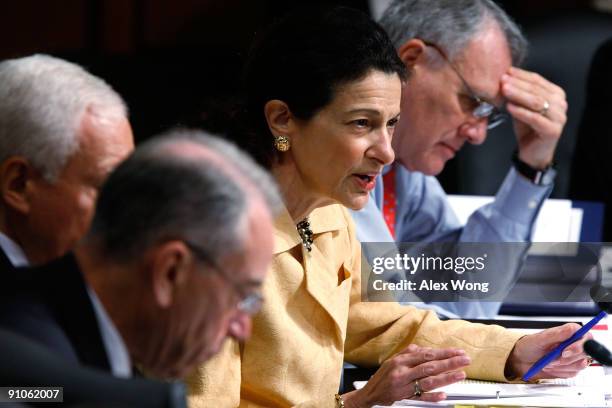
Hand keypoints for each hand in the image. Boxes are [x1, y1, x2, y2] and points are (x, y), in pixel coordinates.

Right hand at [343, 344, 469, 407]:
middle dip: (450, 363)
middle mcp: (402, 371)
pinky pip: (420, 397)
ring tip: (461, 374)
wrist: (370, 392)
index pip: (426, 354)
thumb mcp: (393, 359)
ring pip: (428, 381)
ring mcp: (403, 385)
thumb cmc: (383, 375)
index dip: (444, 353)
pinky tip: (444, 395)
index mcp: (401, 360)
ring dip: (446, 378)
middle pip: (430, 366)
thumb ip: (409, 353)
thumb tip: (426, 349)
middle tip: (465, 360)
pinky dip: (432, 397)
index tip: (458, 351)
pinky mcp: (403, 398)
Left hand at [501, 67, 567, 168]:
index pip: (537, 80)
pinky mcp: (553, 130)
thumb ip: (517, 95)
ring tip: (504, 90)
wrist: (532, 153)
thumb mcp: (521, 107)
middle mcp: (561, 104)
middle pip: (536, 90)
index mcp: (555, 94)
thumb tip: (505, 78)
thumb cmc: (527, 128)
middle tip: (502, 80)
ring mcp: (559, 117)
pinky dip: (521, 112)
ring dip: (518, 95)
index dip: (521, 75)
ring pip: (536, 102)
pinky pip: (535, 118)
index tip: (506, 71)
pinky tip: (509, 107)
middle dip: (518, 84)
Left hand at [505, 323, 591, 380]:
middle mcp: (573, 344)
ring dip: (561, 366)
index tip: (565, 351)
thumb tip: (572, 329)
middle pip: (584, 352)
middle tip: (552, 359)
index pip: (585, 337)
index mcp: (568, 333)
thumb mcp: (540, 339)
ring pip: (579, 365)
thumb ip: (557, 334)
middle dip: (567, 359)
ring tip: (548, 362)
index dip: (578, 345)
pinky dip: (560, 372)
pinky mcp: (571, 368)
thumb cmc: (529, 346)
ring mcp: (573, 357)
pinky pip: (573, 373)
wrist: (522, 361)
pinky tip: (550, 367)